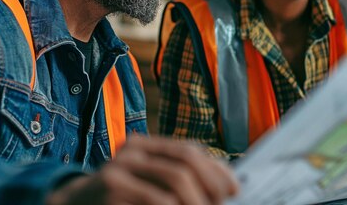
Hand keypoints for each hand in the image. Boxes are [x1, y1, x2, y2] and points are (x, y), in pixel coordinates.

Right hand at [47, 135, 238, 204]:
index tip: (235, 190)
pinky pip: (156, 200)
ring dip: (197, 202)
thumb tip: (222, 188)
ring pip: (175, 180)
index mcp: (144, 146)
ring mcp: (119, 168)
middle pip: (185, 163)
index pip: (189, 150)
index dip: (216, 170)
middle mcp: (132, 151)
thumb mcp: (144, 184)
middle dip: (211, 188)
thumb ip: (173, 180)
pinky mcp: (112, 188)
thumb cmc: (117, 201)